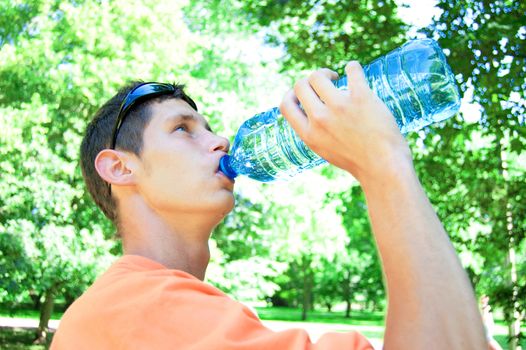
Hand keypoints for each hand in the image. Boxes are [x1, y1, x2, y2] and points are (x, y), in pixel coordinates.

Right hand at [279, 61, 411, 184]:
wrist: (383, 167)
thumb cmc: (358, 162)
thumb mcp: (326, 150)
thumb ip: (316, 132)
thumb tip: (313, 111)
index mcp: (309, 134)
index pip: (286, 105)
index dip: (291, 94)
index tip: (304, 93)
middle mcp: (320, 119)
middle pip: (300, 86)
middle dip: (310, 80)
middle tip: (325, 83)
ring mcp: (339, 107)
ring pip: (319, 76)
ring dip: (326, 72)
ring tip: (338, 77)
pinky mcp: (360, 97)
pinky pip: (352, 70)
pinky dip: (352, 67)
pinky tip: (354, 70)